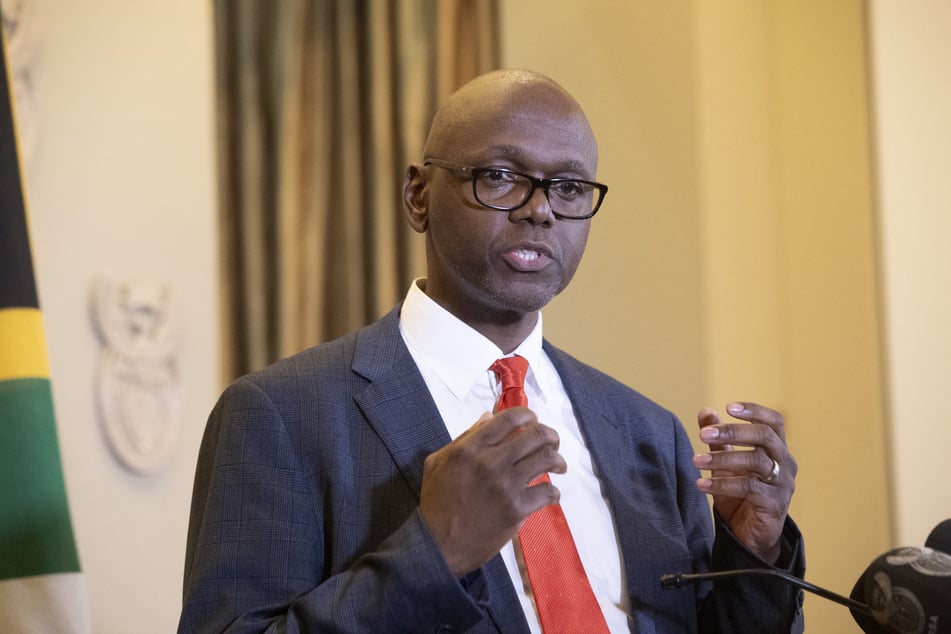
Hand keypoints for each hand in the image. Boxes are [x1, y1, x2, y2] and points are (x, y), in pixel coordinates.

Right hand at [419, 407, 565, 575]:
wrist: (438, 545)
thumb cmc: (436, 503)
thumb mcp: (439, 462)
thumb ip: (464, 437)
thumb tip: (488, 417)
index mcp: (471, 448)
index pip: (509, 419)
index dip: (528, 415)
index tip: (533, 419)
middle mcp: (491, 462)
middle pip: (535, 435)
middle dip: (550, 435)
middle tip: (552, 441)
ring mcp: (506, 486)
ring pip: (546, 459)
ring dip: (557, 460)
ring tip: (558, 465)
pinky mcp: (517, 509)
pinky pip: (547, 492)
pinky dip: (553, 492)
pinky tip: (550, 493)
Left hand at [692, 402, 796, 562]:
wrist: (749, 535)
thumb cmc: (740, 495)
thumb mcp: (726, 464)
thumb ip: (718, 440)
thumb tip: (706, 412)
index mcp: (776, 449)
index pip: (774, 422)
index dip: (755, 411)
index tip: (729, 407)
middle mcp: (785, 463)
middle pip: (765, 436)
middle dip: (733, 432)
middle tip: (703, 435)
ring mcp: (783, 484)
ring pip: (756, 461)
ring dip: (722, 459)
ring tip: (696, 462)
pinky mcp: (775, 504)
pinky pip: (750, 488)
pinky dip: (723, 484)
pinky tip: (702, 485)